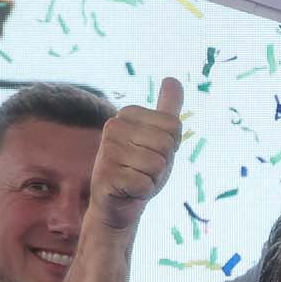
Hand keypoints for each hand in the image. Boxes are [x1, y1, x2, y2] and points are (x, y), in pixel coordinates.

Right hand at [90, 78, 182, 230]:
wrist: (119, 202)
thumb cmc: (141, 168)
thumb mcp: (159, 136)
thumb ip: (167, 108)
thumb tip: (173, 79)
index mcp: (128, 113)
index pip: (174, 126)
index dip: (171, 147)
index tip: (152, 153)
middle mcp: (113, 126)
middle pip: (167, 145)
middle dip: (163, 164)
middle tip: (145, 170)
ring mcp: (107, 150)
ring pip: (157, 165)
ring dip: (153, 179)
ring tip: (137, 179)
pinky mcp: (106, 175)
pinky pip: (145, 184)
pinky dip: (143, 192)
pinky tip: (129, 190)